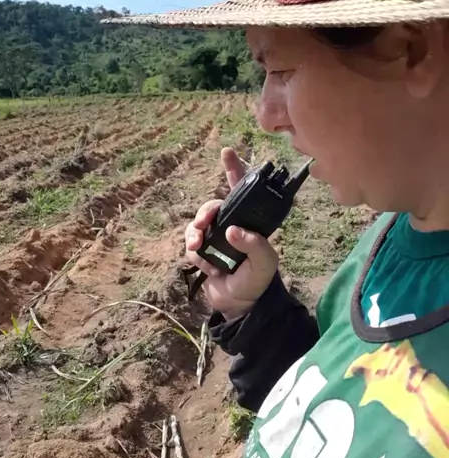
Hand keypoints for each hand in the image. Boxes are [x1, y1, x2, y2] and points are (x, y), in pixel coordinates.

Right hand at [185, 147, 278, 319]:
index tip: (227, 152)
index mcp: (249, 221)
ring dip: (195, 234)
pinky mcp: (202, 252)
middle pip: (212, 206)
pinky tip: (209, 269)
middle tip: (204, 223)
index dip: (234, 169)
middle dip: (205, 212)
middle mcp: (230, 225)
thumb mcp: (265, 263)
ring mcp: (214, 238)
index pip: (242, 191)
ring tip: (198, 248)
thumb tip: (232, 230)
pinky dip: (197, 255)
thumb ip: (255, 244)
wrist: (240, 306)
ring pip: (197, 224)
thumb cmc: (259, 280)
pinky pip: (191, 245)